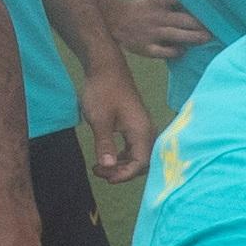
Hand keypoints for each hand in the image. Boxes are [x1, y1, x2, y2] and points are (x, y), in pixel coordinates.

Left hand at [70, 60, 152, 186]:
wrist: (105, 68)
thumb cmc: (102, 91)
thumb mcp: (99, 120)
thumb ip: (105, 144)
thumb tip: (109, 167)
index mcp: (141, 131)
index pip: (140, 163)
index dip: (124, 175)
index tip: (106, 177)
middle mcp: (146, 131)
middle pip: (143, 162)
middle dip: (122, 172)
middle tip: (99, 171)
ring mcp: (142, 128)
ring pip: (138, 156)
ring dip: (121, 165)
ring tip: (99, 167)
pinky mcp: (135, 125)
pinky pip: (134, 148)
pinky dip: (122, 157)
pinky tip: (108, 157)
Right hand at [114, 0, 209, 63]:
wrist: (117, 20)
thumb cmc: (146, 7)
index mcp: (160, 2)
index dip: (196, 2)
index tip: (213, 5)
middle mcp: (157, 17)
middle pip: (182, 20)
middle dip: (200, 24)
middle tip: (217, 26)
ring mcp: (151, 33)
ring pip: (176, 35)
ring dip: (193, 37)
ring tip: (207, 38)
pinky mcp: (146, 47)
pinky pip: (162, 52)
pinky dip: (174, 52)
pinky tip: (183, 50)